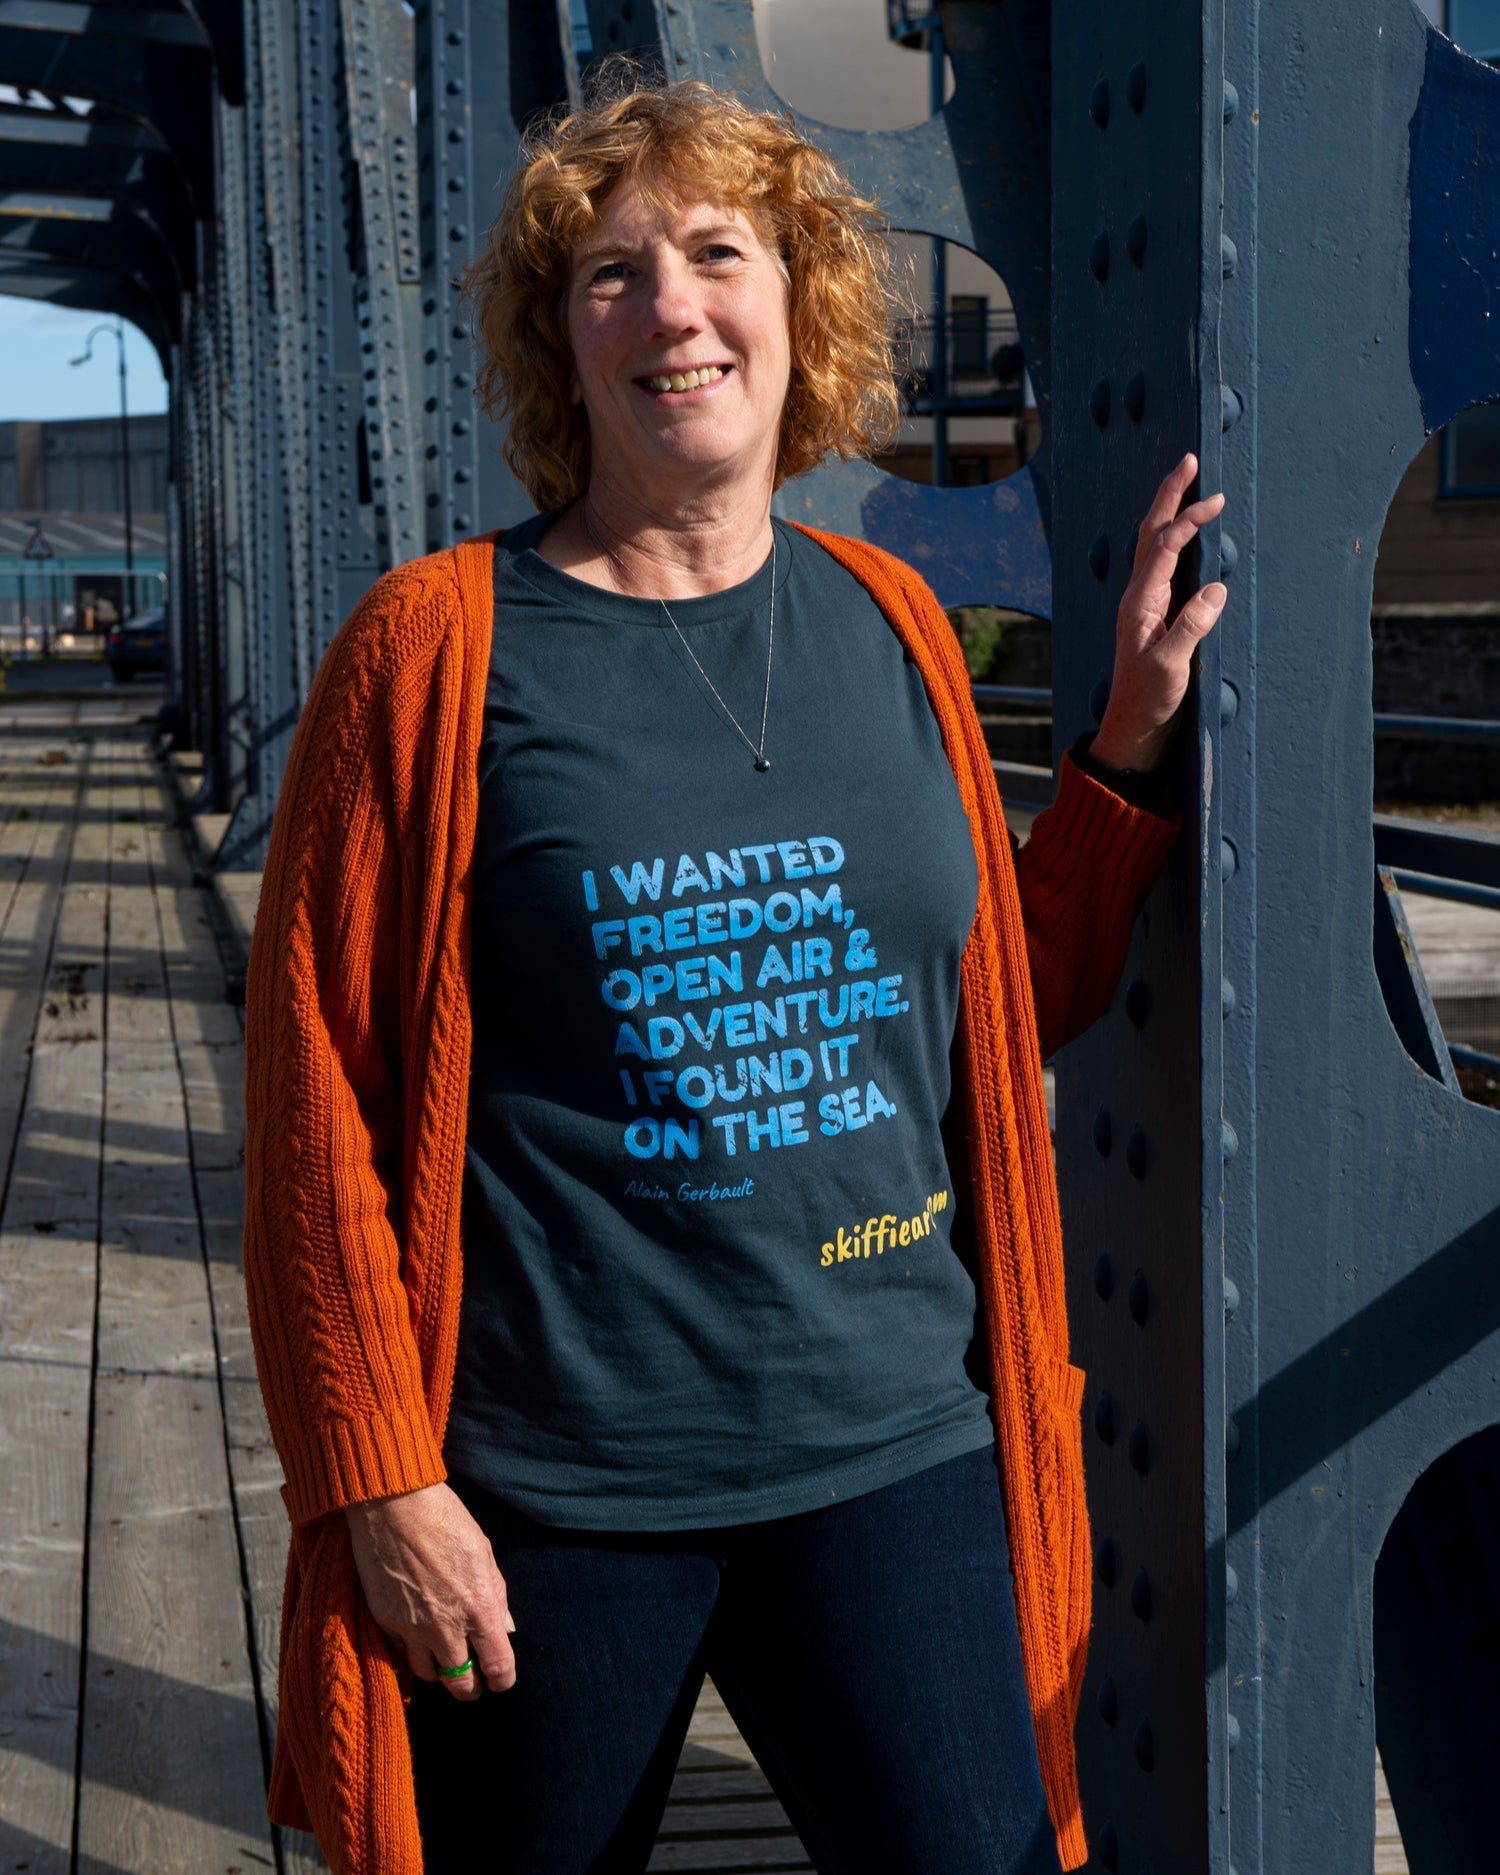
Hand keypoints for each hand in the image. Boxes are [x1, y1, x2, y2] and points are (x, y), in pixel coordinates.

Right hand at [345, 1481, 516, 1700]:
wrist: (392, 1505)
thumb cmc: (444, 1519)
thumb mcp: (483, 1551)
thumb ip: (496, 1594)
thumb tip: (505, 1628)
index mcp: (478, 1607)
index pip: (497, 1665)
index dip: (503, 1679)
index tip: (502, 1681)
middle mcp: (445, 1626)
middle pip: (461, 1684)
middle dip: (470, 1687)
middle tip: (474, 1682)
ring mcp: (412, 1628)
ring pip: (429, 1675)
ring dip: (440, 1672)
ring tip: (445, 1658)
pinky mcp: (385, 1622)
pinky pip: (401, 1655)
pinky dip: (412, 1654)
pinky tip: (417, 1641)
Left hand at [1090, 452, 1227, 773]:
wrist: (1132, 730)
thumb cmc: (1148, 702)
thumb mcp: (1171, 668)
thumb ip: (1191, 628)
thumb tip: (1215, 589)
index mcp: (1139, 603)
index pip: (1163, 548)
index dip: (1188, 520)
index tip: (1216, 501)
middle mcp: (1137, 597)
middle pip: (1150, 534)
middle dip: (1169, 496)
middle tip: (1188, 460)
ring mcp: (1144, 604)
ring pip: (1153, 545)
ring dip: (1169, 510)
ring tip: (1188, 482)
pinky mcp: (1154, 615)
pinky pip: (1162, 564)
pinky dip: (1174, 538)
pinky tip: (1186, 533)